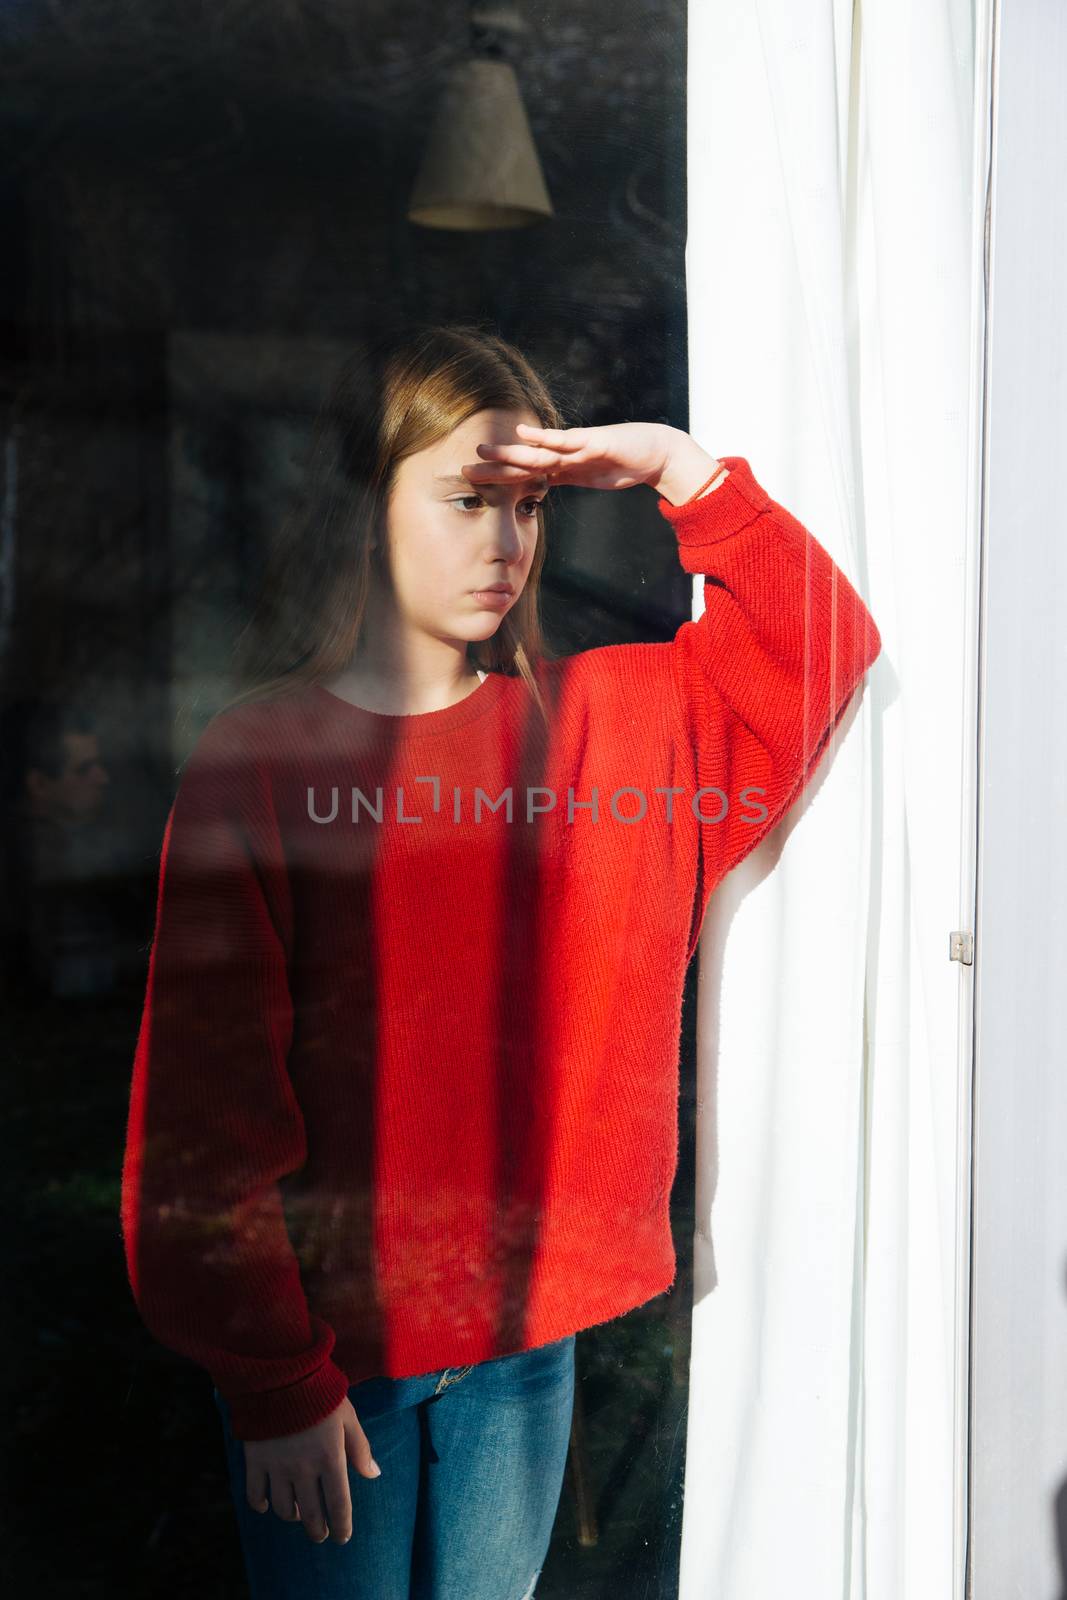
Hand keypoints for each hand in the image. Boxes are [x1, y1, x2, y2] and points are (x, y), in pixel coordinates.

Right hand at [243, 1395, 380, 1545]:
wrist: (282, 1374)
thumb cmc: (320, 1394)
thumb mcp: (348, 1417)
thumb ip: (360, 1447)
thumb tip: (373, 1474)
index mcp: (330, 1458)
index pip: (339, 1505)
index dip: (342, 1527)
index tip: (343, 1538)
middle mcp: (303, 1469)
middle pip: (310, 1515)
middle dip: (317, 1531)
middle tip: (320, 1534)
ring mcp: (277, 1467)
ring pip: (283, 1508)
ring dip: (291, 1516)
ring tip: (297, 1514)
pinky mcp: (255, 1460)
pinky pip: (255, 1494)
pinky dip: (260, 1504)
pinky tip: (267, 1503)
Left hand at [462, 421, 712, 499]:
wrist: (655, 453)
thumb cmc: (621, 464)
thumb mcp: (586, 477)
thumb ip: (562, 478)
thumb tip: (539, 488)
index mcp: (561, 466)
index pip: (524, 473)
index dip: (498, 477)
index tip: (472, 482)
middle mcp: (564, 454)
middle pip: (523, 462)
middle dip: (494, 466)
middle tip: (463, 469)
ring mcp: (577, 447)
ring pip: (538, 451)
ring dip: (510, 452)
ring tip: (484, 450)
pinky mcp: (594, 442)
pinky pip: (567, 440)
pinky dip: (545, 438)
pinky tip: (525, 433)